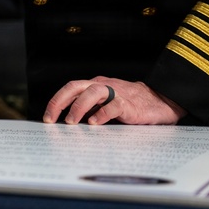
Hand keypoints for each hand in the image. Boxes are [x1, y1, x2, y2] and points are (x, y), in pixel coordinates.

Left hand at [42, 77, 186, 125]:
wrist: (160, 101)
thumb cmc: (130, 105)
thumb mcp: (105, 105)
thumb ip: (89, 109)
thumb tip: (68, 123)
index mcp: (95, 85)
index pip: (70, 89)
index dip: (56, 101)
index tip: (48, 117)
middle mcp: (103, 86)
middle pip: (76, 87)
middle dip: (60, 102)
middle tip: (51, 119)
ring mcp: (116, 93)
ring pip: (93, 92)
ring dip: (79, 106)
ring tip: (71, 122)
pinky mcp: (129, 104)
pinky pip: (114, 106)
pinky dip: (102, 114)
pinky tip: (94, 123)